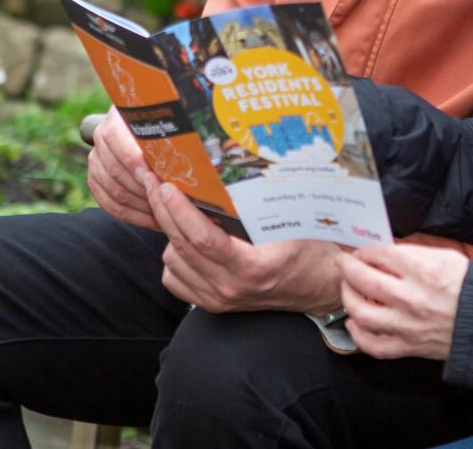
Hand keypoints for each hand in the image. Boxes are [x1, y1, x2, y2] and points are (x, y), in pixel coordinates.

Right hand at [87, 107, 158, 230]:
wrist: (146, 129)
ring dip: (139, 205)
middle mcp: (101, 136)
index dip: (135, 162)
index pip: (118, 142)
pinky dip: (131, 215)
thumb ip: (170, 134)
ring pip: (113, 189)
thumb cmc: (165, 125)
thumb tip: (187, 149)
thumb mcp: (168, 122)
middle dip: (142, 189)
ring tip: (164, 213)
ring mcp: (95, 158)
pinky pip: (108, 203)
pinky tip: (152, 220)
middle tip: (165, 201)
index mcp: (116, 118)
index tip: (155, 176)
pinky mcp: (94, 178)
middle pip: (115, 170)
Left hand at [144, 173, 342, 314]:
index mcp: (252, 266)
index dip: (180, 210)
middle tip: (152, 180)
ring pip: (172, 262)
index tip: (167, 185)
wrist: (321, 288)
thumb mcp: (296, 223)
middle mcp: (231, 287)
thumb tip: (238, 167)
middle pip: (181, 247)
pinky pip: (175, 279)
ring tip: (171, 205)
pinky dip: (173, 257)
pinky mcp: (213, 304)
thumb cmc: (312, 249)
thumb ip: (266, 204)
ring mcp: (220, 299)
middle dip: (162, 209)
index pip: (202, 239)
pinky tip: (183, 238)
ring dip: (167, 233)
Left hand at [337, 244, 467, 360]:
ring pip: (361, 313)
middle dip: (347, 268)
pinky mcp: (409, 347)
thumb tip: (386, 254)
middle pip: (363, 280)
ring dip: (348, 298)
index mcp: (421, 269)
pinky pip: (374, 345)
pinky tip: (354, 323)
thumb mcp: (445, 257)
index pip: (379, 254)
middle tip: (343, 264)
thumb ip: (413, 254)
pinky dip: (358, 335)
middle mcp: (410, 297)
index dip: (365, 251)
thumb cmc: (471, 287)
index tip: (361, 252)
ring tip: (348, 290)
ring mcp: (407, 325)